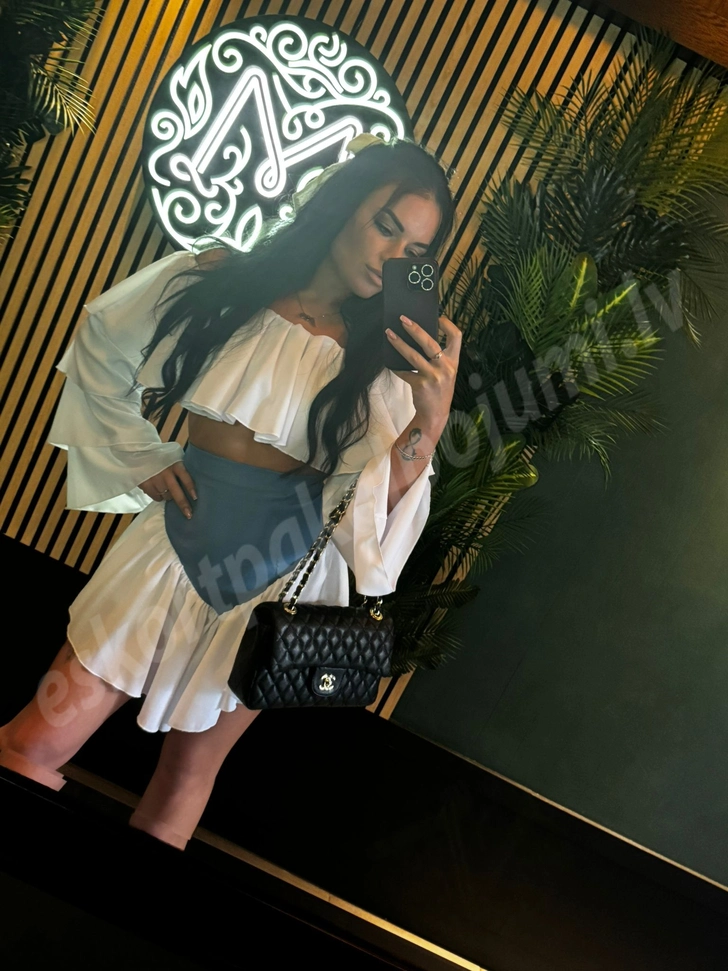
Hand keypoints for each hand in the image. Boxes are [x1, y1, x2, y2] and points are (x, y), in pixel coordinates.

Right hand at [139, 461, 196, 518]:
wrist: (141, 451)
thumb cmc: (162, 456)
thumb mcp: (173, 458)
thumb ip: (180, 468)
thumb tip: (191, 485)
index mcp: (175, 464)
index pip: (185, 478)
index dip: (191, 488)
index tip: (195, 498)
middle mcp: (165, 472)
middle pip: (176, 492)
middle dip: (183, 504)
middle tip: (189, 515)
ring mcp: (155, 479)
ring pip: (166, 496)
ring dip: (168, 496)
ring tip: (167, 490)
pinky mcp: (145, 484)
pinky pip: (156, 497)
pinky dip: (158, 496)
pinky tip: (158, 490)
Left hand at [385, 315, 461, 432]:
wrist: (435, 414)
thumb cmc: (439, 390)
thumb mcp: (446, 372)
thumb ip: (439, 357)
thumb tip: (419, 336)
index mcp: (453, 361)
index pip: (456, 337)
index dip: (447, 324)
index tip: (437, 317)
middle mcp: (445, 367)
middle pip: (429, 342)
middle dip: (415, 329)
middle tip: (402, 319)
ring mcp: (433, 377)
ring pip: (413, 356)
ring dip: (399, 343)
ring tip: (389, 334)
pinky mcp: (420, 385)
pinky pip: (404, 372)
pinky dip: (395, 367)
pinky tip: (389, 362)